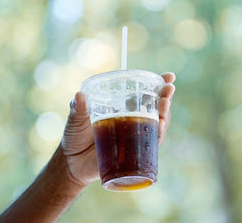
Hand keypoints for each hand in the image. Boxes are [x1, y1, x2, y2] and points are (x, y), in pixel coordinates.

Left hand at [61, 72, 175, 186]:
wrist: (72, 164)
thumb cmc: (75, 138)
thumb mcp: (76, 120)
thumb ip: (78, 108)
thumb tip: (80, 95)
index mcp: (122, 108)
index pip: (144, 94)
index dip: (159, 85)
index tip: (169, 77)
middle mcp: (133, 121)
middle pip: (156, 108)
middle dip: (166, 98)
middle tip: (169, 89)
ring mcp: (135, 136)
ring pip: (158, 124)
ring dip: (165, 114)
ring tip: (164, 105)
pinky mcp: (135, 153)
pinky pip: (151, 144)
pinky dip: (158, 135)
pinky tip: (160, 127)